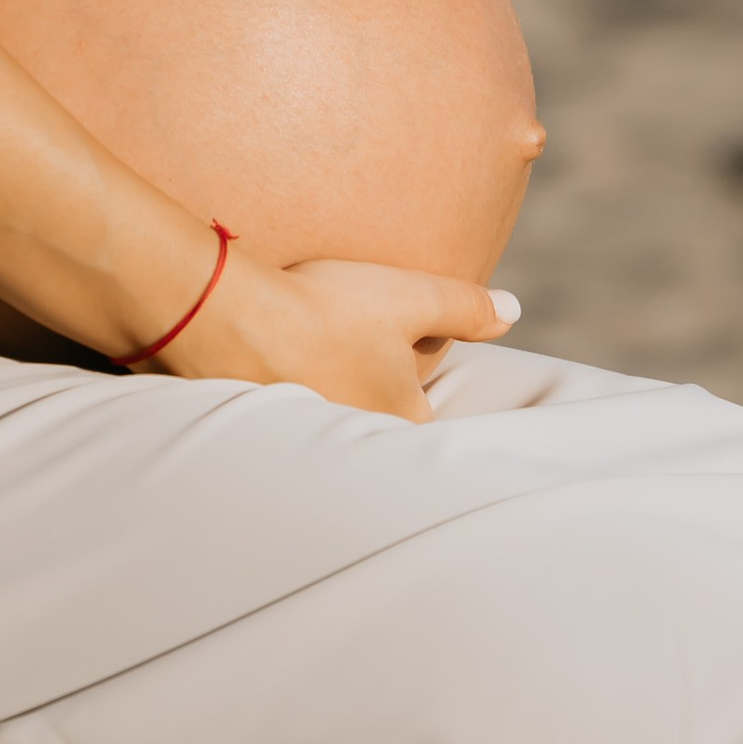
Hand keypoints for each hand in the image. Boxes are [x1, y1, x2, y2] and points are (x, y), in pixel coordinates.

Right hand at [153, 253, 519, 420]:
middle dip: (376, 404)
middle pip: (380, 426)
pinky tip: (277, 377)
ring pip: (334, 426)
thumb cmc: (329, 311)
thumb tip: (514, 312)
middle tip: (360, 371)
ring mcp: (306, 446)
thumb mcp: (411, 297)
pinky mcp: (261, 434)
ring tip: (320, 370)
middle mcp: (357, 446)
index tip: (409, 373)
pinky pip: (289, 427)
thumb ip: (466, 307)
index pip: (428, 415)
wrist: (228, 320)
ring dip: (331, 402)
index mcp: (400, 419)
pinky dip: (288, 406)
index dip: (422, 389)